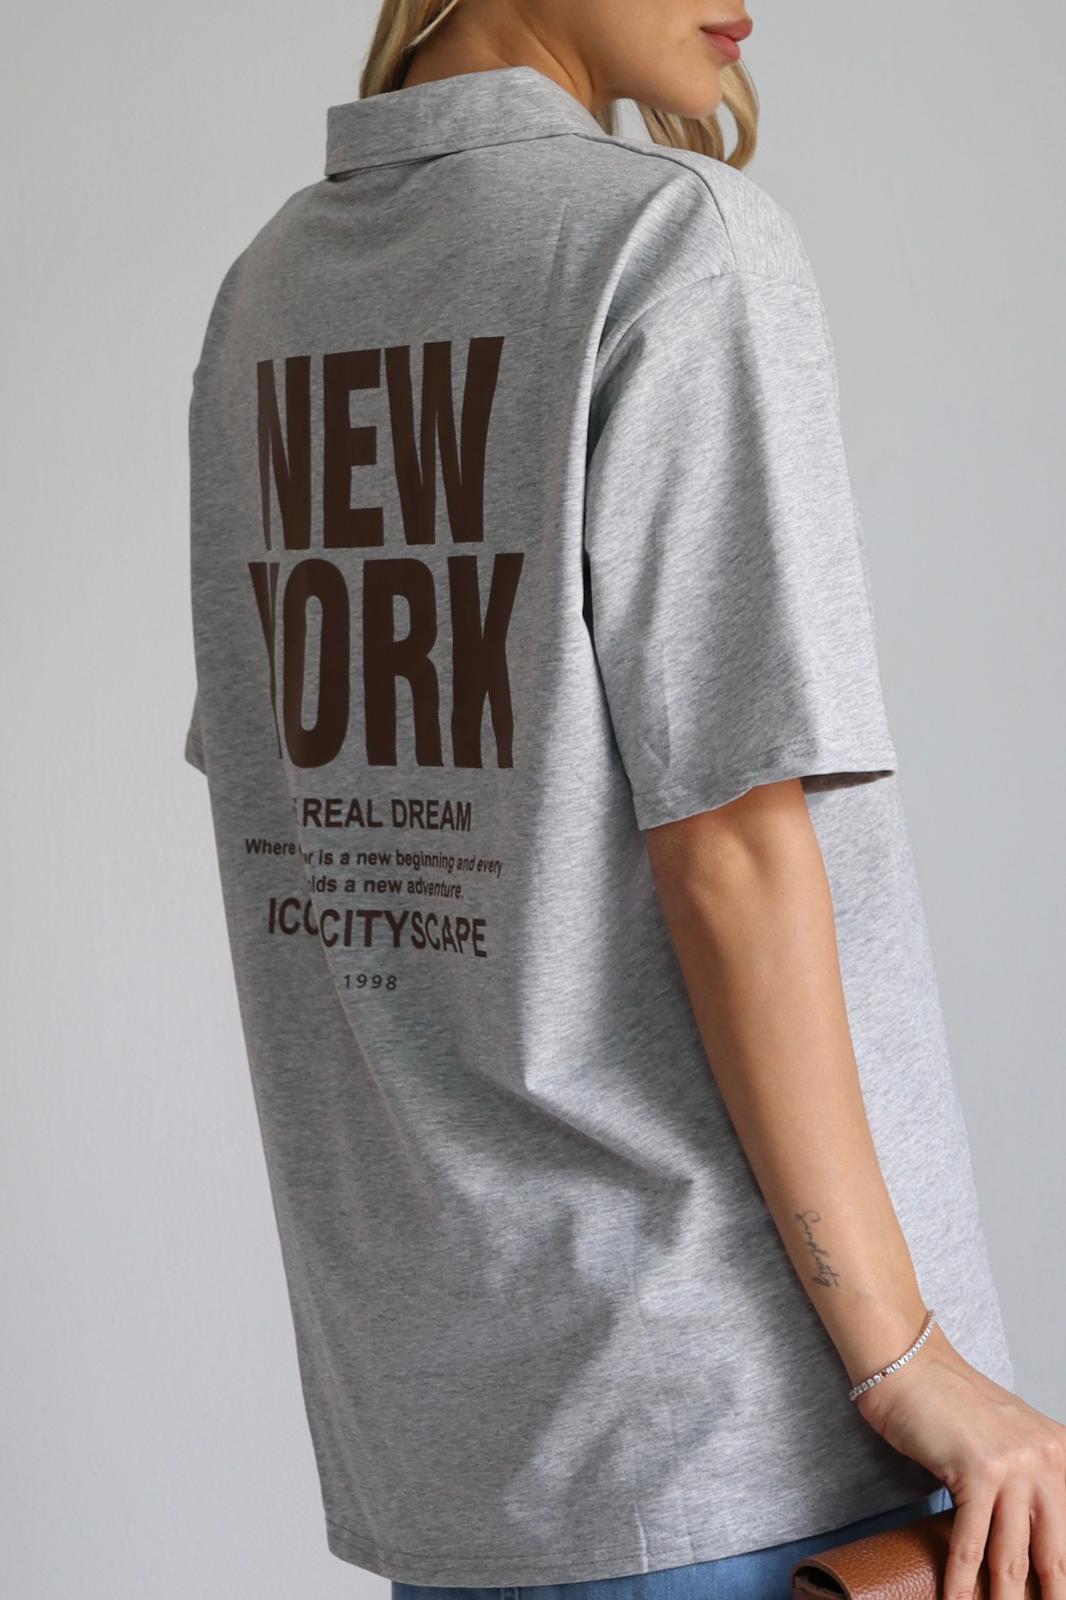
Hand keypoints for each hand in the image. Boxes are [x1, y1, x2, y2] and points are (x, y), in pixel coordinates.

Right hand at [855, 1324, 1065, 1599]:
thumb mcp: (1005, 1437)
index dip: (1062, 1572)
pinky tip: (956, 1599)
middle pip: (1054, 1552)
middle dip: (1049, 1593)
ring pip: (1013, 1556)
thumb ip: (1027, 1479)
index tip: (1053, 1594)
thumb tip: (1033, 1544)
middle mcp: (1046, 1458)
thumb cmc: (946, 1402)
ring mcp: (1014, 1465)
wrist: (907, 1364)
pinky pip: (971, 1541)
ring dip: (1004, 1597)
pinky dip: (962, 1579)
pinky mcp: (979, 1470)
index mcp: (1059, 1451)